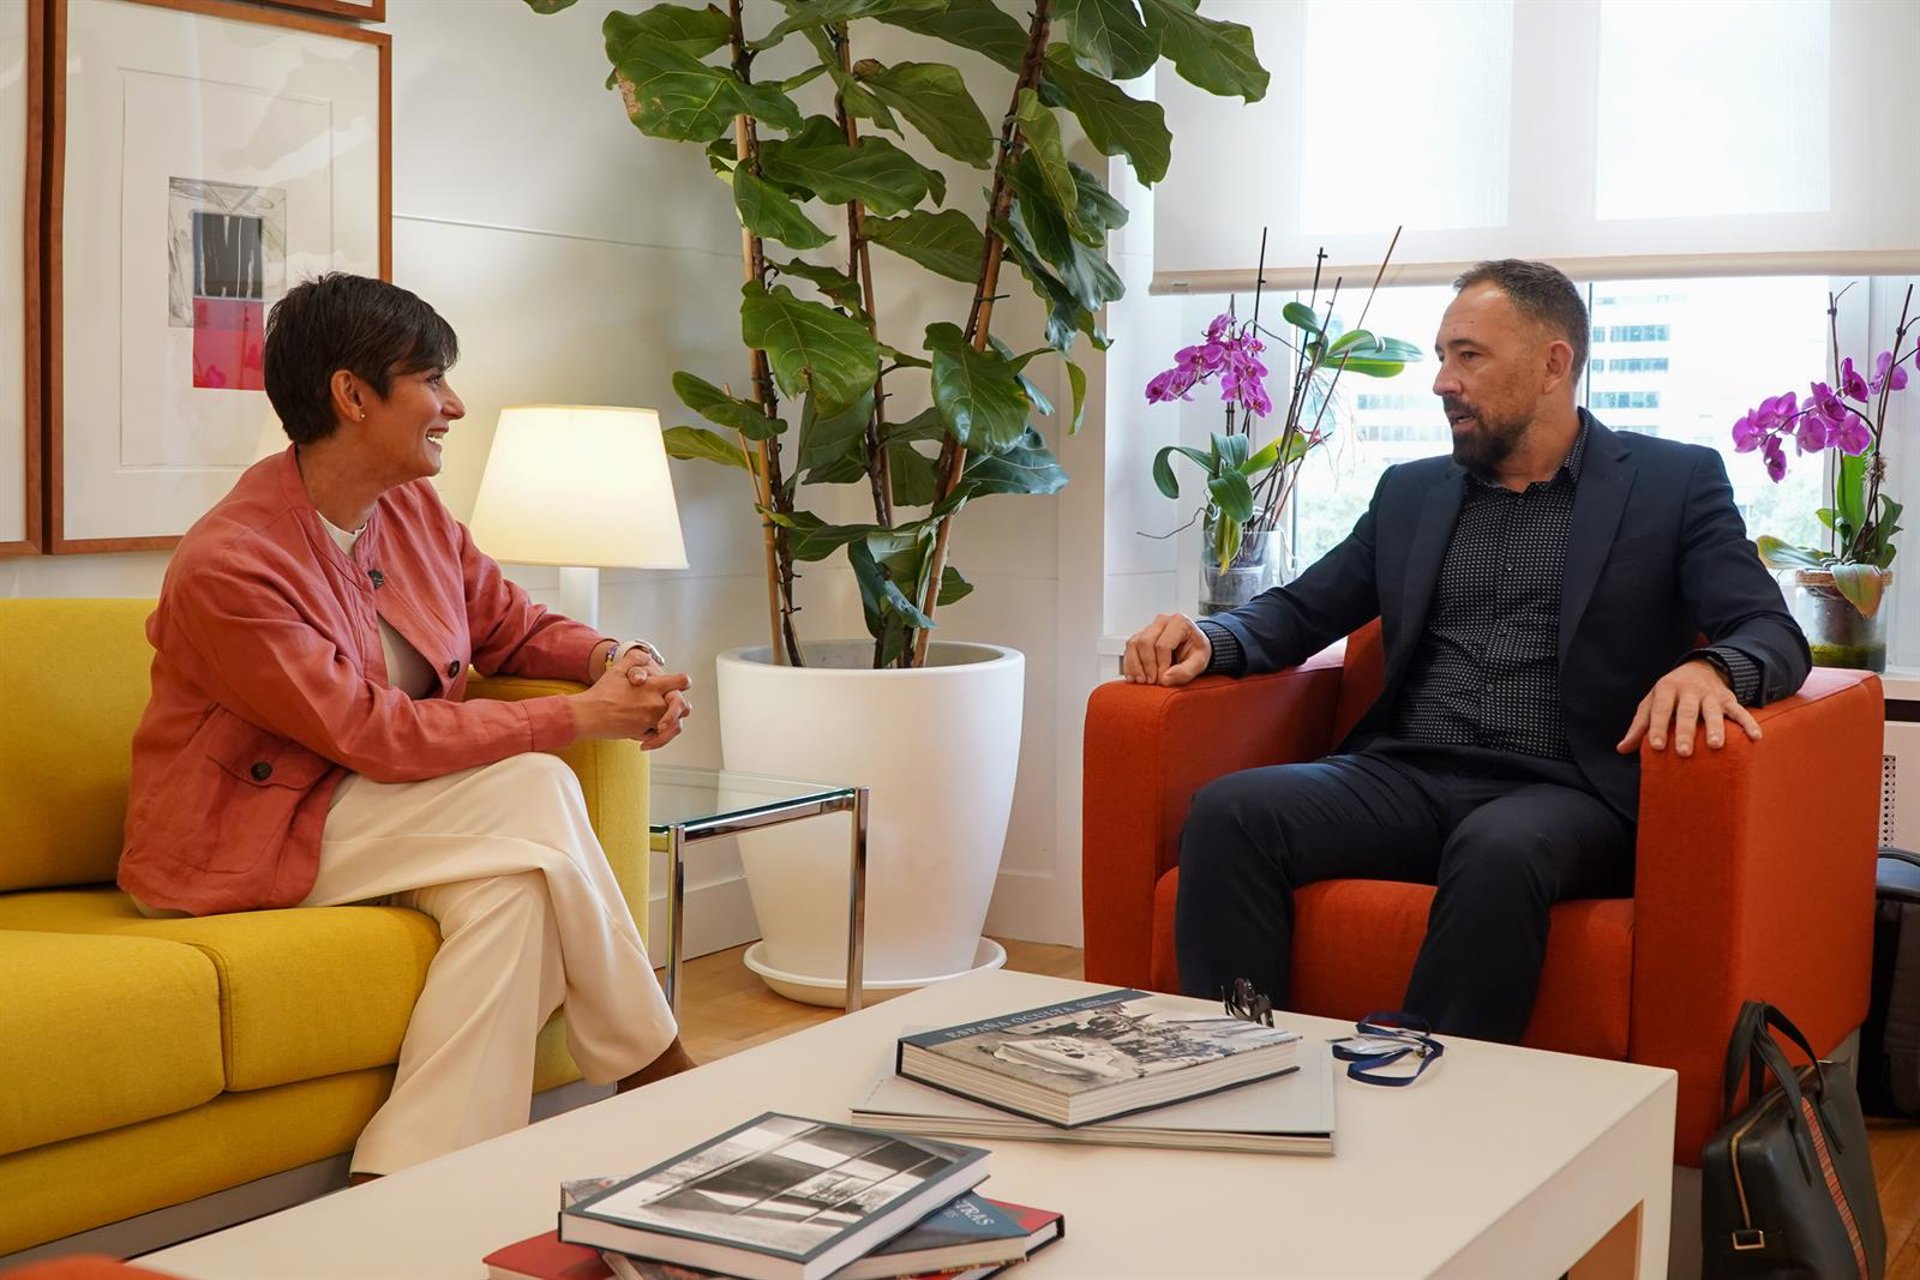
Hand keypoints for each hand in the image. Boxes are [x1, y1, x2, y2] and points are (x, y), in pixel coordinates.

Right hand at [572, 660, 692, 748]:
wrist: (587, 715)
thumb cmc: (601, 692)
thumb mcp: (618, 669)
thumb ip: (634, 659)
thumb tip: (646, 655)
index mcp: (652, 686)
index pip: (682, 682)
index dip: (683, 682)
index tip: (680, 685)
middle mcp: (654, 704)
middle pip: (682, 706)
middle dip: (679, 707)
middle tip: (674, 707)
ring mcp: (649, 720)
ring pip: (673, 725)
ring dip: (670, 723)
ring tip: (662, 723)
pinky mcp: (641, 733)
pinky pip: (657, 736)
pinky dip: (656, 735)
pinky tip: (648, 732)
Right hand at [1122, 613, 1211, 686]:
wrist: (1193, 647)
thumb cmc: (1197, 651)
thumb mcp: (1200, 662)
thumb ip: (1185, 671)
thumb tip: (1165, 679)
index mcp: (1179, 622)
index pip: (1163, 645)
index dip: (1161, 665)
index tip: (1163, 679)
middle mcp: (1162, 621)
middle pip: (1145, 642)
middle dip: (1147, 665)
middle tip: (1152, 682)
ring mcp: (1150, 627)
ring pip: (1134, 644)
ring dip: (1135, 665)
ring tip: (1141, 681)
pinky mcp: (1141, 636)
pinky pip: (1130, 648)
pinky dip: (1129, 664)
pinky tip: (1134, 676)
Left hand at [1616, 658, 1760, 757]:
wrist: (1701, 667)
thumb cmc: (1671, 694)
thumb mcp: (1652, 703)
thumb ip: (1639, 726)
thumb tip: (1622, 749)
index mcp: (1667, 689)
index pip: (1660, 709)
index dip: (1657, 727)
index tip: (1656, 746)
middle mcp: (1689, 690)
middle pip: (1687, 712)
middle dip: (1685, 731)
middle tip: (1683, 753)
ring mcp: (1711, 695)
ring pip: (1713, 711)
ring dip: (1715, 728)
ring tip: (1715, 746)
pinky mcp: (1729, 699)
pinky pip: (1740, 711)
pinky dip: (1748, 723)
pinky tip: (1755, 737)